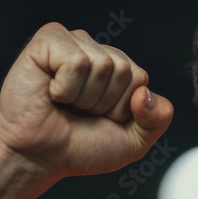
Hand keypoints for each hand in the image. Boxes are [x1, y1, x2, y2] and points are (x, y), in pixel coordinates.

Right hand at [0, 22, 173, 183]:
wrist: (39, 157)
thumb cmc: (80, 147)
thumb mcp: (134, 141)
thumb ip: (158, 119)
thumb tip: (145, 93)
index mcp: (117, 68)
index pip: (140, 79)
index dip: (122, 108)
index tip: (100, 118)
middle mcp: (96, 51)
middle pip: (125, 70)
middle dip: (104, 103)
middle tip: (79, 112)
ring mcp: (72, 42)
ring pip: (102, 65)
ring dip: (83, 97)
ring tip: (64, 103)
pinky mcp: (47, 41)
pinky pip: (76, 62)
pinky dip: (65, 88)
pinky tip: (51, 92)